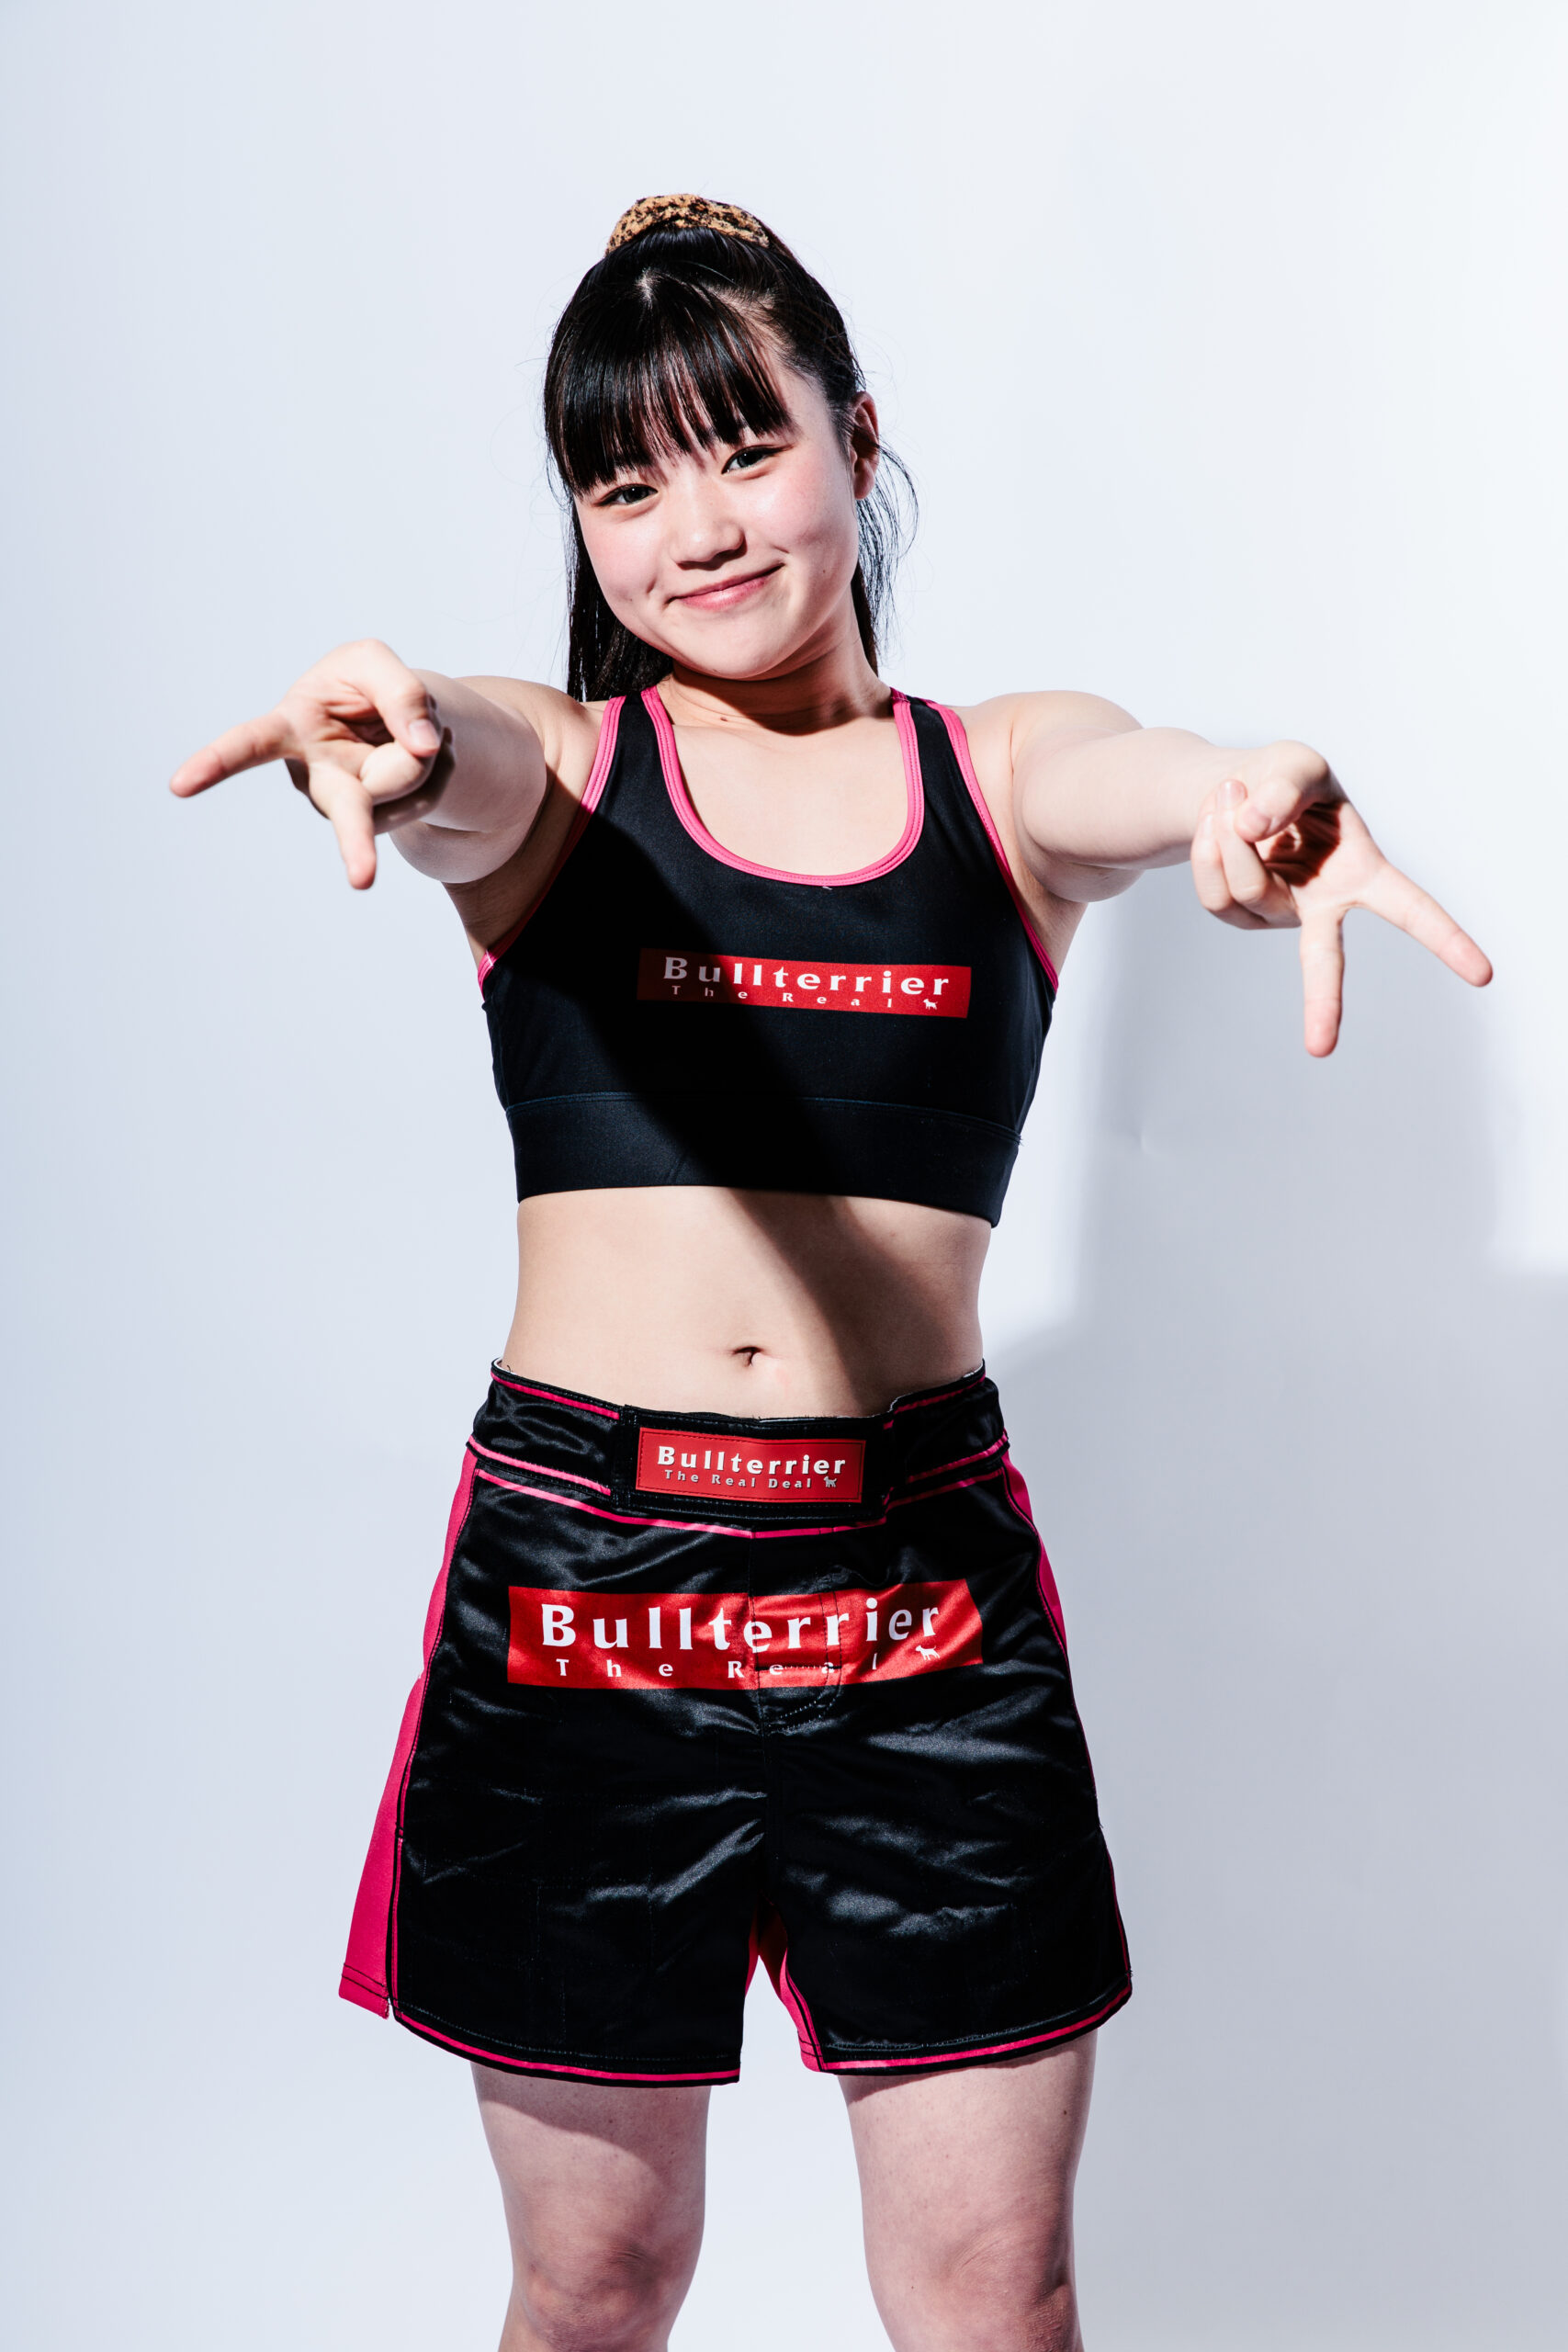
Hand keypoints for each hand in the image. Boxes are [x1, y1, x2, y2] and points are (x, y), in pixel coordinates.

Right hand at [169, 639, 447, 888]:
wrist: (394, 722)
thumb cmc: (364, 687)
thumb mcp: (376, 664)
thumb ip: (401, 693)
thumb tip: (425, 746)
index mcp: (288, 728)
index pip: (248, 745)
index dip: (214, 762)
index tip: (179, 786)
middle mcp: (313, 779)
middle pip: (343, 812)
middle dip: (356, 845)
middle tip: (363, 881)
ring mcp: (351, 807)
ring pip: (408, 776)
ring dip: (427, 745)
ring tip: (411, 730)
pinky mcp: (385, 822)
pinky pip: (434, 787)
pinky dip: (444, 761)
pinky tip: (424, 753)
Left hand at [1189, 743, 1491, 1055]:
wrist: (1231, 795)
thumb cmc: (1283, 784)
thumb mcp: (1296, 765)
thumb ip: (1284, 787)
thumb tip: (1252, 829)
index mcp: (1363, 873)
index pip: (1412, 909)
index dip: (1447, 939)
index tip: (1482, 975)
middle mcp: (1323, 906)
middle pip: (1322, 960)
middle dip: (1322, 1004)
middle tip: (1320, 1050)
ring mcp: (1277, 916)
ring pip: (1247, 888)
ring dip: (1229, 835)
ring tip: (1231, 796)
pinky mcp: (1237, 916)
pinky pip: (1215, 887)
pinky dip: (1208, 844)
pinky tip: (1214, 820)